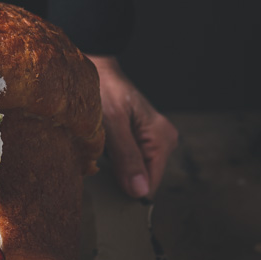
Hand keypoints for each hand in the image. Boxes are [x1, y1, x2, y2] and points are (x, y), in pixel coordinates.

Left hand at [86, 56, 177, 198]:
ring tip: (100, 152)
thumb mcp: (112, 124)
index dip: (128, 191)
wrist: (96, 68)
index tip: (106, 186)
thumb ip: (126, 157)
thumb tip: (140, 192)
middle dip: (121, 178)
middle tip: (99, 161)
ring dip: (117, 169)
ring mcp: (154, 140)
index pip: (150, 184)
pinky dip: (115, 160)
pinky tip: (103, 149)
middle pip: (143, 178)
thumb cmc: (104, 89)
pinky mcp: (141, 138)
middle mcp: (164, 140)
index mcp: (162, 138)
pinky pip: (131, 161)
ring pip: (136, 171)